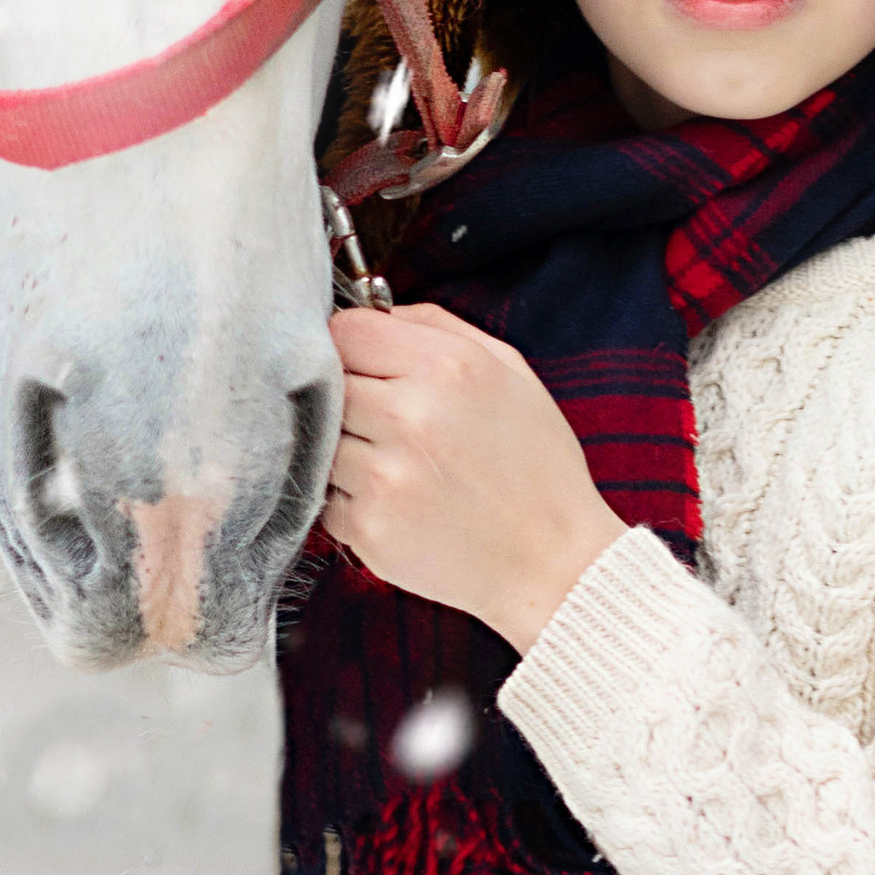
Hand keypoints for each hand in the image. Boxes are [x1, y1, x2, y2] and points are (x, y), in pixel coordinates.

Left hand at [323, 300, 623, 653]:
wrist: (554, 561)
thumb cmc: (535, 465)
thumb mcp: (509, 371)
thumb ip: (437, 327)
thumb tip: (377, 312)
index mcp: (446, 367)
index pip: (344, 330)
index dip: (351, 345)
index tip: (365, 363)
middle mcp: (410, 417)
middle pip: (325, 383)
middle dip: (348, 395)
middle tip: (380, 416)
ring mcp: (383, 477)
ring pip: (320, 440)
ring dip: (345, 448)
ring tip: (395, 461)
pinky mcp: (368, 528)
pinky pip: (326, 495)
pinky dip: (351, 497)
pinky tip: (397, 501)